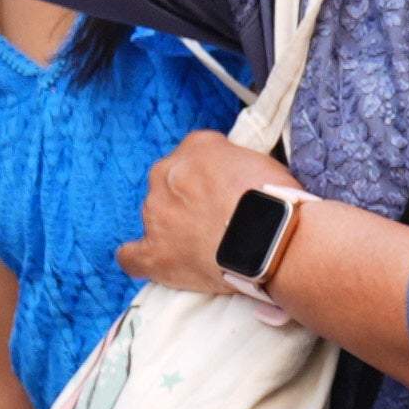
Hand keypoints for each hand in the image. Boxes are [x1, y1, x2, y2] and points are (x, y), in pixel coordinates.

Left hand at [120, 130, 313, 302]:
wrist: (272, 241)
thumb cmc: (277, 202)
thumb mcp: (262, 160)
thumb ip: (234, 163)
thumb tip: (233, 178)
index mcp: (196, 148)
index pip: (194, 156)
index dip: (210, 177)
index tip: (224, 192)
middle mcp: (167, 173)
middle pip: (169, 184)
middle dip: (187, 200)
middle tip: (217, 220)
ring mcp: (156, 215)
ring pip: (154, 217)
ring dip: (172, 228)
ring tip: (204, 248)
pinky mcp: (155, 254)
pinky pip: (131, 257)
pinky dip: (139, 259)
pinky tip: (152, 261)